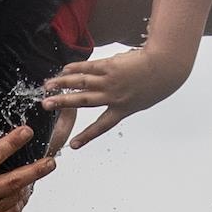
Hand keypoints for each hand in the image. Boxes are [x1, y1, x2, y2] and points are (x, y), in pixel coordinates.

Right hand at [0, 127, 54, 211]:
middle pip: (16, 178)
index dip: (13, 141)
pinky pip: (13, 210)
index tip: (26, 132)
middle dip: (37, 168)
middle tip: (51, 161)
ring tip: (38, 174)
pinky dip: (19, 200)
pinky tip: (20, 193)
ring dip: (30, 184)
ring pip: (18, 195)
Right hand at [40, 47, 191, 147]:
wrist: (165, 66)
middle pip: (83, 101)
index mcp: (122, 109)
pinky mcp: (109, 66)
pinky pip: (88, 67)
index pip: (101, 126)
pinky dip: (75, 68)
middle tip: (46, 105)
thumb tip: (106, 93)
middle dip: (63, 103)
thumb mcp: (141, 98)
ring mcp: (110, 81)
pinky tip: (64, 69)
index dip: (86, 136)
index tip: (73, 145)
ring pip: (81, 83)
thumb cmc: (157, 82)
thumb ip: (123, 99)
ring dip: (62, 84)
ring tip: (48, 86)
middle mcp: (113, 97)